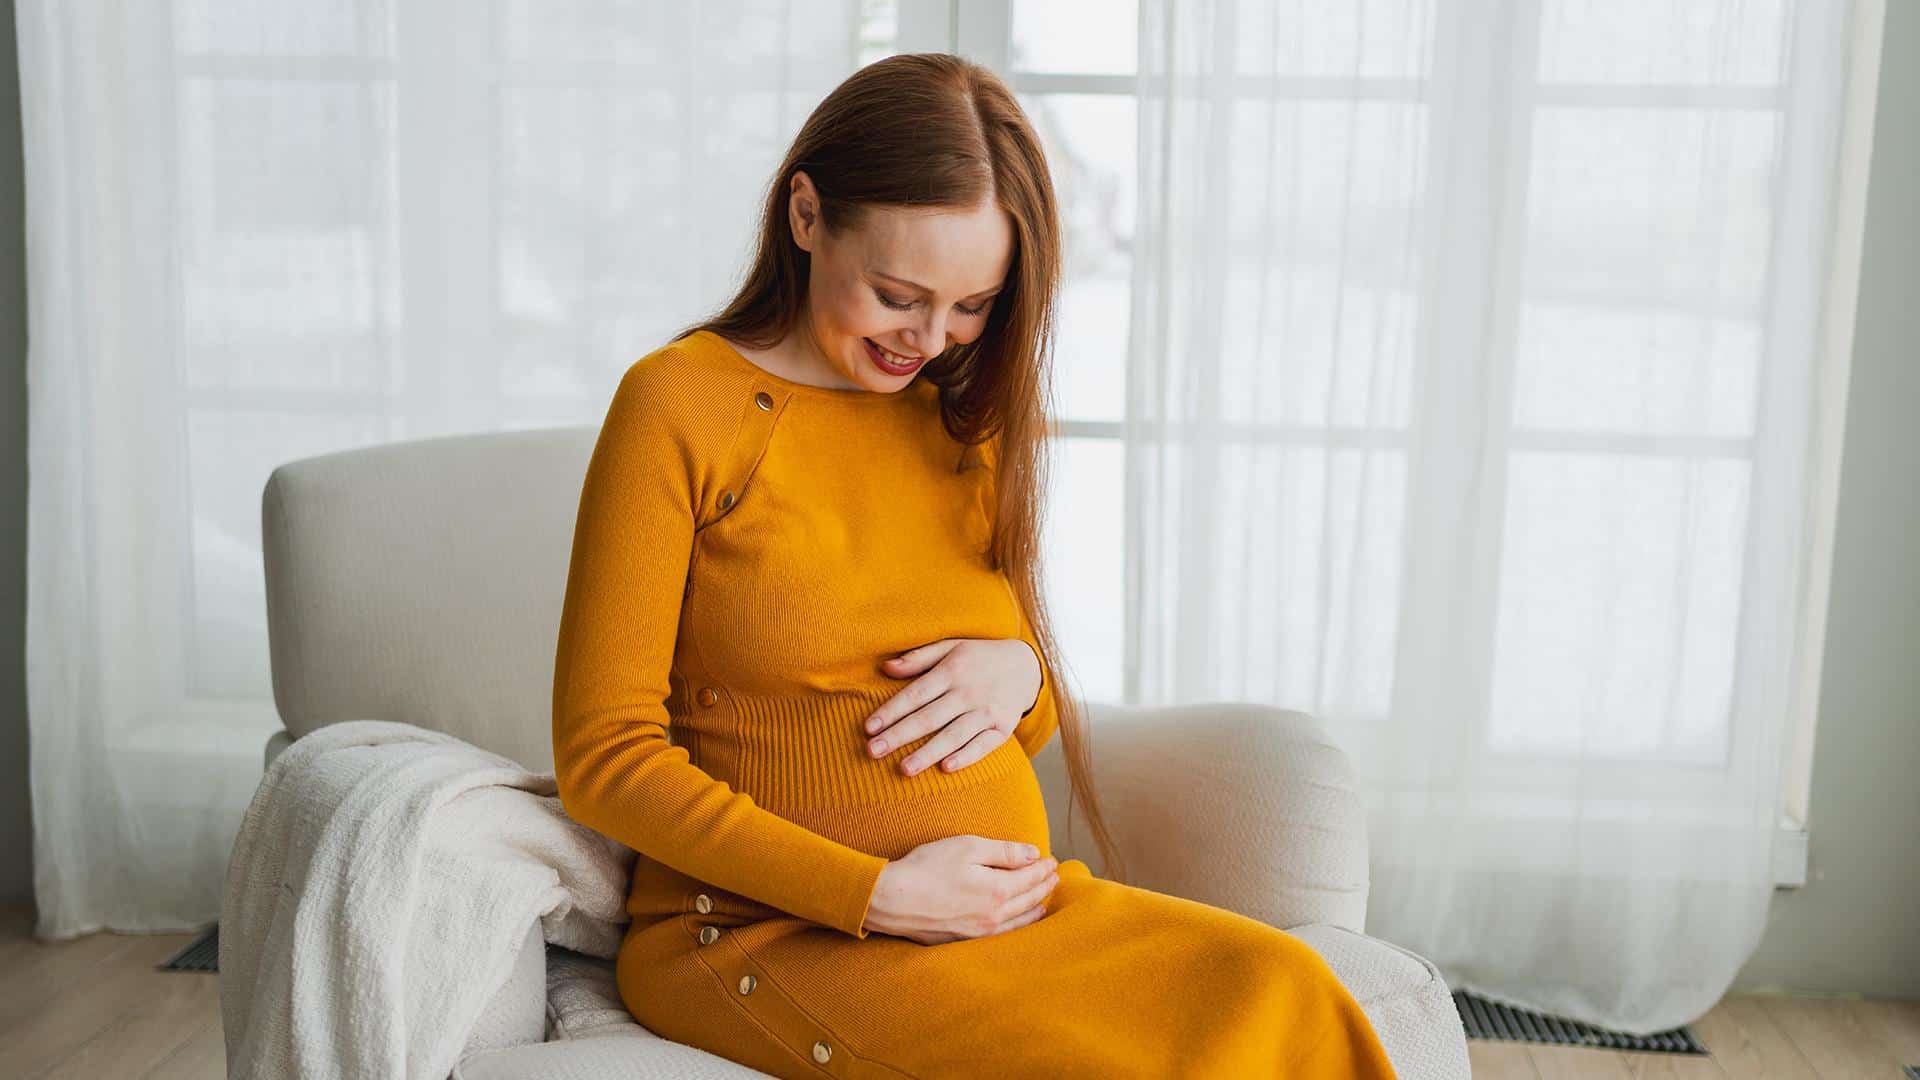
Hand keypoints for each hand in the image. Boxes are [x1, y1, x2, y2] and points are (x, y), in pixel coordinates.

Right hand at [862, 835, 1059, 943]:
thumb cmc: (927, 868)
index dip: (1043, 867)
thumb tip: (1033, 854)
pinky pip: (1002, 935)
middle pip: (1029, 901)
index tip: (1051, 859)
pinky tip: (1016, 923)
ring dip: (1035, 909)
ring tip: (1044, 901)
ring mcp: (979, 932)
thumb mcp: (966, 847)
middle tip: (1054, 876)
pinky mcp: (964, 940)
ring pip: (1018, 922)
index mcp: (997, 891)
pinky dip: (1017, 926)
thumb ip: (1003, 852)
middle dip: (1043, 886)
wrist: (892, 900)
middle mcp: (993, 916)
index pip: (1030, 878)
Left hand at [864, 637, 1042, 775]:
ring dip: (928, 753)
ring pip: (953, 735)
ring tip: (904, 769)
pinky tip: (946, 768)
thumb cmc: (978, 657)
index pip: (916, 694)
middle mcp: (968, 692)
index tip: (868, 728)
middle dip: (899, 735)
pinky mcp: (1004, 728)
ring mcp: (987, 711)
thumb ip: (918, 658)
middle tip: (873, 752)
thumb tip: (885, 668)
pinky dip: (966, 756)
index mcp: (952, 670)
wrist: (1026, 666)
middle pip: (929, 717)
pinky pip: (983, 745)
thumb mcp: (950, 647)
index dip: (891, 711)